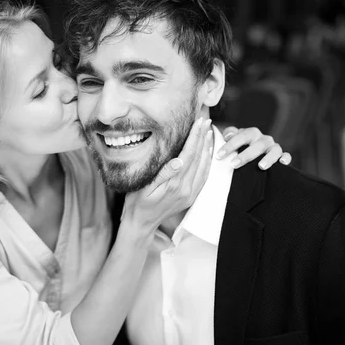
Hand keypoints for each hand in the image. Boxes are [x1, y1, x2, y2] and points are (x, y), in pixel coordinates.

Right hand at [120, 117, 212, 239]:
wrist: (141, 223)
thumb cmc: (137, 202)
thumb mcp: (144, 187)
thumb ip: (163, 174)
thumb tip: (178, 160)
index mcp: (175, 184)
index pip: (188, 155)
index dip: (194, 137)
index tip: (198, 122)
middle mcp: (186, 189)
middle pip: (198, 158)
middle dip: (202, 137)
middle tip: (205, 120)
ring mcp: (190, 193)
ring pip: (204, 166)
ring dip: (207, 147)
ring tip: (208, 132)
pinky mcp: (191, 196)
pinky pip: (204, 176)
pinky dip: (207, 162)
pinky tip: (207, 152)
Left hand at [218, 126, 291, 169]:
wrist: (256, 152)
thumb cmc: (242, 146)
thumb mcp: (235, 139)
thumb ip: (230, 134)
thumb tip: (227, 135)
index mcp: (251, 133)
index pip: (240, 137)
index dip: (229, 145)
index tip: (219, 155)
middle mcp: (263, 139)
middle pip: (257, 145)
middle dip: (245, 155)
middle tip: (233, 164)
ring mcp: (274, 147)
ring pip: (274, 150)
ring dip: (268, 158)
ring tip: (261, 167)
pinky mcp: (282, 155)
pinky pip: (286, 156)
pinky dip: (286, 158)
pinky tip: (282, 163)